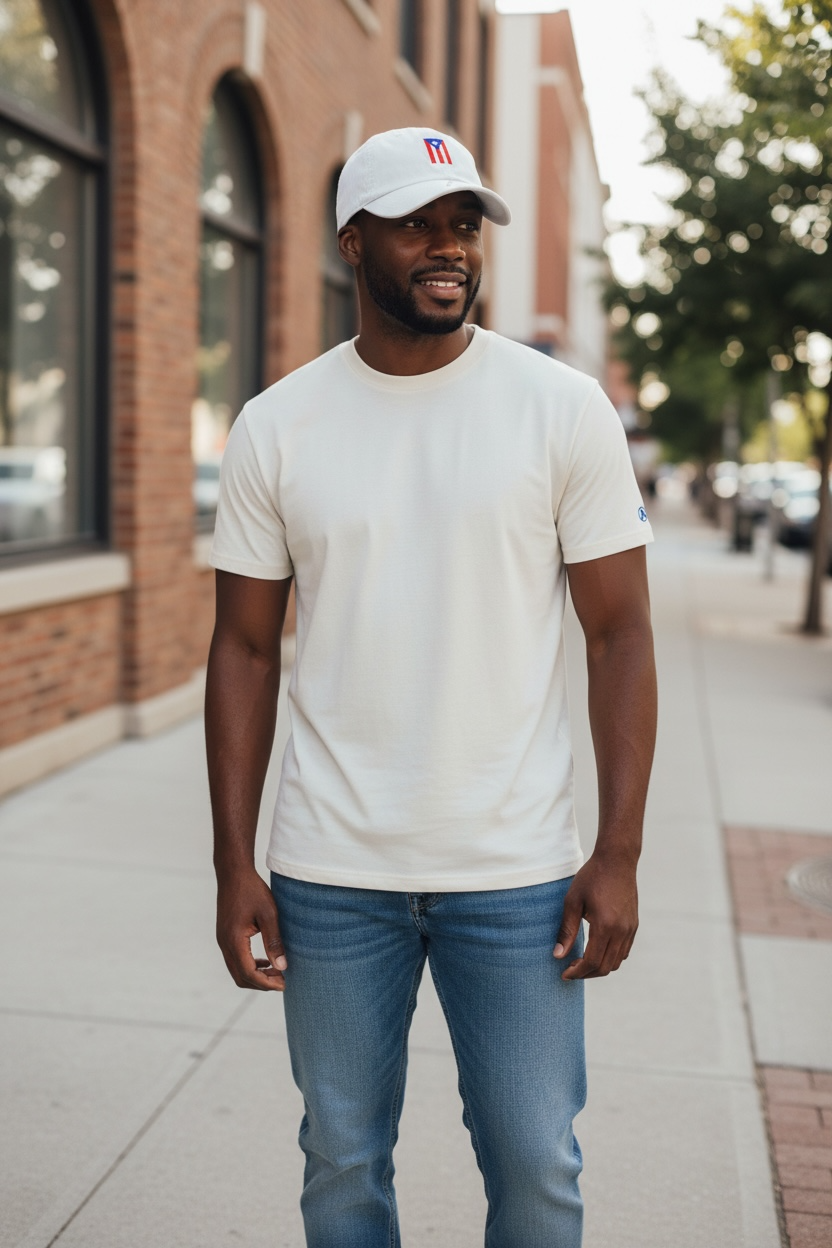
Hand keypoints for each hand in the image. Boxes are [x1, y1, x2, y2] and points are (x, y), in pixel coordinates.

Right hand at [216, 867, 286, 990]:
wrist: (233, 873)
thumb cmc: (252, 890)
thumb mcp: (269, 914)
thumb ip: (274, 941)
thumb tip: (283, 966)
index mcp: (234, 940)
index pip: (249, 973)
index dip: (267, 983)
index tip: (284, 983)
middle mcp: (224, 944)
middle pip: (240, 977)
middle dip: (262, 983)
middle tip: (282, 980)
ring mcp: (222, 941)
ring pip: (236, 971)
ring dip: (255, 976)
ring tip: (276, 971)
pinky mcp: (224, 936)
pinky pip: (235, 960)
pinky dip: (249, 966)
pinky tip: (265, 961)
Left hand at [553, 853, 638, 980]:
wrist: (617, 860)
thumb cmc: (592, 877)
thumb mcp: (572, 901)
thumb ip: (566, 930)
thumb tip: (558, 955)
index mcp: (605, 925)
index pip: (592, 961)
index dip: (577, 972)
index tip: (564, 973)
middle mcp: (621, 931)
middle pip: (605, 967)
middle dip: (586, 973)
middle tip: (570, 970)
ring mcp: (630, 929)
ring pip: (616, 962)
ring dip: (599, 967)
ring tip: (581, 962)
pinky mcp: (634, 925)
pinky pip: (624, 951)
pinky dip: (610, 958)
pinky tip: (596, 951)